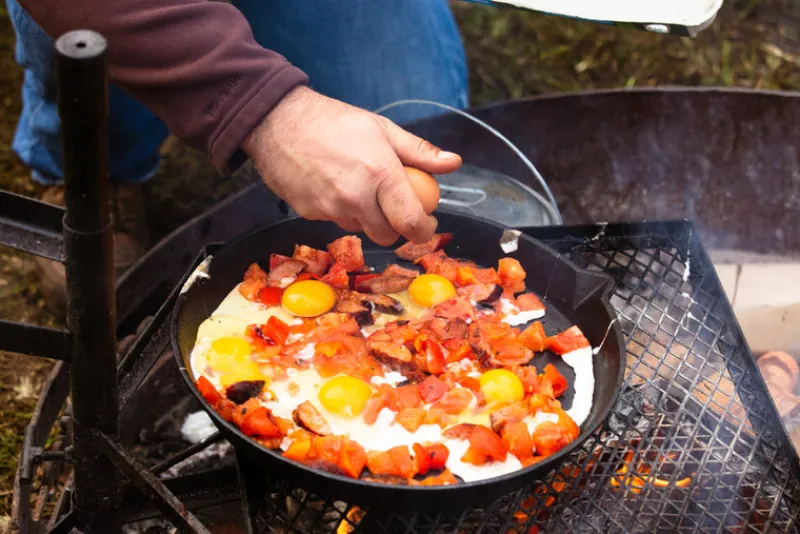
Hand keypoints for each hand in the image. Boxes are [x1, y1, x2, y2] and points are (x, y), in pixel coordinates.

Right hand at [242, 86, 461, 245]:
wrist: (277, 121)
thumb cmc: (333, 121)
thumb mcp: (383, 129)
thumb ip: (420, 151)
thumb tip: (454, 163)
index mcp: (380, 174)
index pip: (411, 222)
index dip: (424, 230)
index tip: (428, 223)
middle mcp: (356, 197)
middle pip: (387, 236)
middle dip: (395, 226)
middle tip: (394, 207)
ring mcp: (330, 208)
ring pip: (360, 229)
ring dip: (366, 217)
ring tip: (358, 186)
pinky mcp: (309, 213)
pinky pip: (334, 221)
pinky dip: (340, 211)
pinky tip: (333, 185)